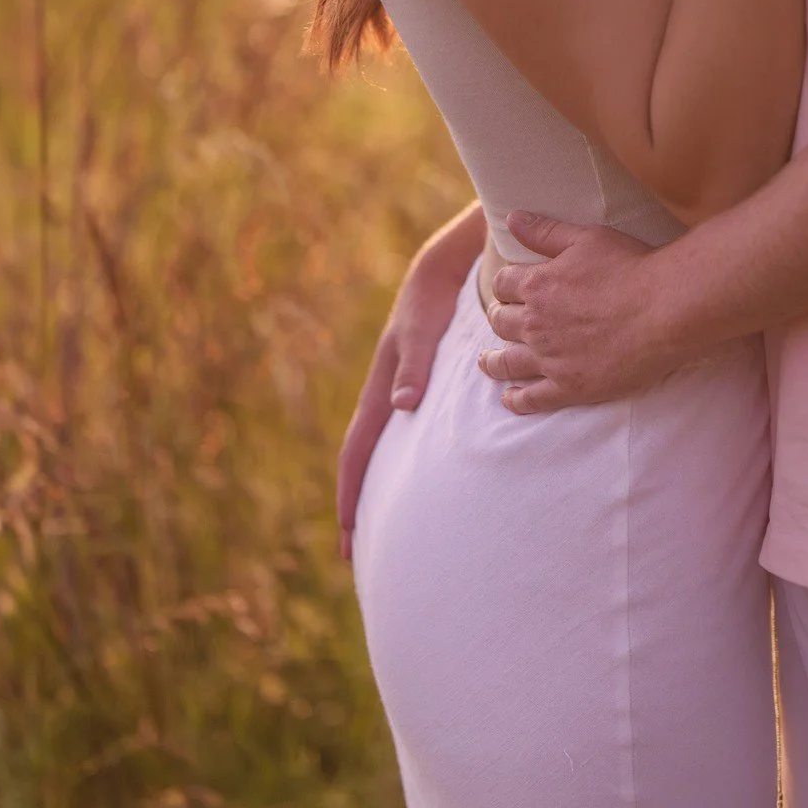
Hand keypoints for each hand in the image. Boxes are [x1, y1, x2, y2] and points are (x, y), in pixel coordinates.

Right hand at [336, 204, 483, 558]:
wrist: (460, 255)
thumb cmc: (442, 286)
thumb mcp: (425, 321)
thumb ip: (415, 360)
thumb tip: (401, 408)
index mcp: (385, 382)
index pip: (359, 447)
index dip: (352, 492)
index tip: (347, 537)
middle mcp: (394, 389)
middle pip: (371, 456)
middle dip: (360, 502)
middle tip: (356, 553)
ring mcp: (411, 385)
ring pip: (392, 446)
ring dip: (385, 484)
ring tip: (387, 526)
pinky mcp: (433, 377)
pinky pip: (416, 429)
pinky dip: (410, 458)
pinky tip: (429, 477)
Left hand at [477, 213, 678, 411]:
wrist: (666, 309)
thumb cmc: (631, 267)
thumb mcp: (587, 238)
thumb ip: (546, 231)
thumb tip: (511, 218)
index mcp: (537, 285)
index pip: (503, 284)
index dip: (505, 284)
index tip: (510, 288)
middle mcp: (536, 324)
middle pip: (501, 323)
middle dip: (498, 319)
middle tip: (502, 322)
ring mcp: (551, 359)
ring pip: (507, 363)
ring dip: (493, 362)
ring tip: (488, 363)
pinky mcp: (570, 387)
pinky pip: (532, 399)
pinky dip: (516, 400)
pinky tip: (510, 399)